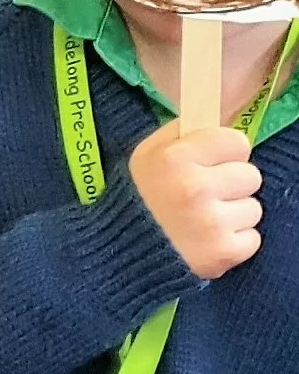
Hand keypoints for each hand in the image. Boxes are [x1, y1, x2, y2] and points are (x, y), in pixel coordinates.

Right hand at [129, 121, 261, 278]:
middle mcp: (195, 187)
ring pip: (253, 208)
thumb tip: (217, 121)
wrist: (120, 250)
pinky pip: (252, 238)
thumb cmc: (135, 197)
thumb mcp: (146, 154)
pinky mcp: (224, 252)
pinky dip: (234, 240)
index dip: (225, 152)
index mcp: (175, 158)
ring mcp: (212, 222)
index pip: (237, 142)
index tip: (213, 162)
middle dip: (231, 184)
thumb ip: (181, 134)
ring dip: (233, 214)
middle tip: (207, 194)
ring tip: (204, 219)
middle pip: (250, 175)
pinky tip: (208, 239)